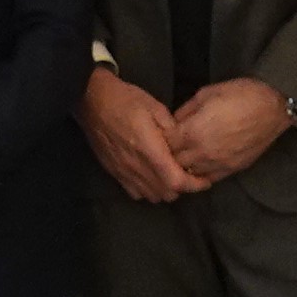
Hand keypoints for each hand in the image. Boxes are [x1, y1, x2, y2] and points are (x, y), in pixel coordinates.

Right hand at [81, 67, 193, 203]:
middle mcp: (136, 166)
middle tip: (189, 174)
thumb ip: (173, 130)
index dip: (194, 185)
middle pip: (166, 193)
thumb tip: (185, 145)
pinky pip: (135, 193)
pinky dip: (148, 189)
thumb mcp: (155, 107)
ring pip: (151, 196)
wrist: (91, 100)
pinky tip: (151, 176)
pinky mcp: (113, 172)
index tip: (205, 179)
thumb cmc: (126, 100)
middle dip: (182, 187)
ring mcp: (123, 172)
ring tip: (171, 175)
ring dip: (165, 189)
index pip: (176, 181)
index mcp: (150, 150)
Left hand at [168, 77, 294, 186]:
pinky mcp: (232, 170)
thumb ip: (185, 110)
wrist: (273, 106)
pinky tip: (198, 165)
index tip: (160, 134)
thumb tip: (173, 121)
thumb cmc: (240, 94)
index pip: (164, 145)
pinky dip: (199, 174)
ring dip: (182, 167)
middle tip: (167, 147)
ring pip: (189, 175)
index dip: (159, 139)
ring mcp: (217, 164)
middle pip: (173, 163)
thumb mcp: (206, 94)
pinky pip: (208, 179)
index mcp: (193, 131)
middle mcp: (202, 153)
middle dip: (167, 155)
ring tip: (181, 157)